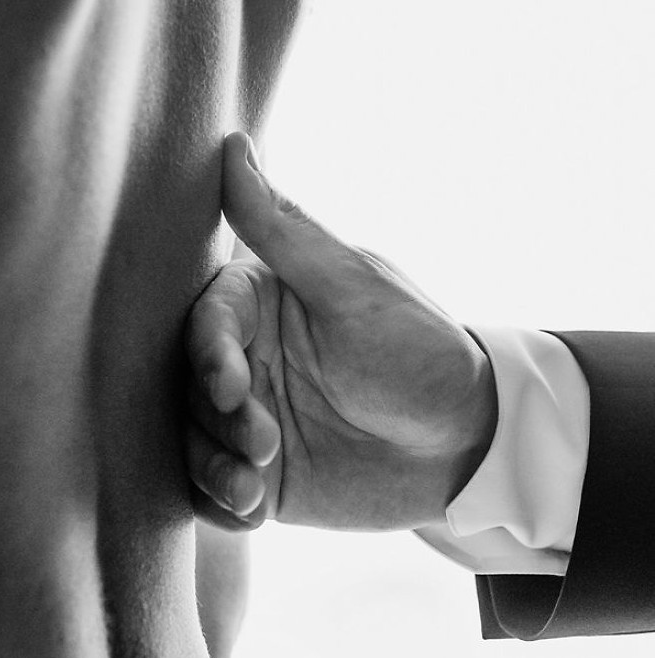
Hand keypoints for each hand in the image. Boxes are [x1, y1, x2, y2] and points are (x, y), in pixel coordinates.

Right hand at [184, 132, 497, 530]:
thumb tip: (231, 145)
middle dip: (216, 417)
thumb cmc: (419, 350)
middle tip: (263, 442)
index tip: (233, 386)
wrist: (468, 447)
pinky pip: (213, 489)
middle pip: (189, 383)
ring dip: (213, 466)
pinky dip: (220, 503)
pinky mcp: (260, 474)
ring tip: (254, 487)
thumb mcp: (355, 288)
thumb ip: (285, 230)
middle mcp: (247, 357)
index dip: (209, 353)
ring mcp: (250, 418)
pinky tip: (251, 511)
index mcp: (263, 301)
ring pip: (193, 439)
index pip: (208, 319)